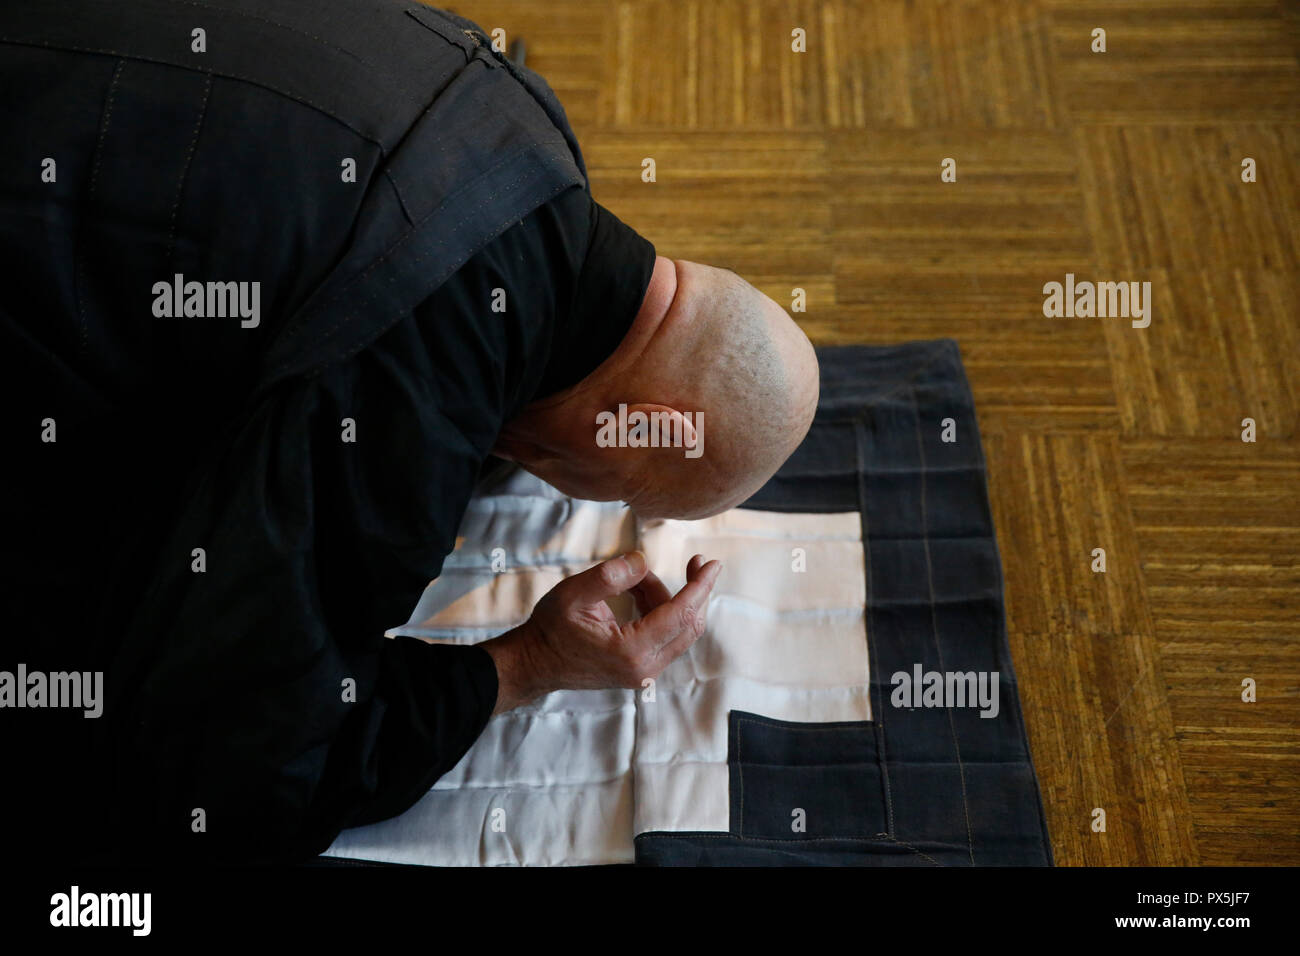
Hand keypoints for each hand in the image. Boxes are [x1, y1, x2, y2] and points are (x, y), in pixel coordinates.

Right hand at [482, 551, 721, 713]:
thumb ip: (610, 575)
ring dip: (670, 598)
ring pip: (678, 630)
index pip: (680, 615)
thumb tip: (643, 561)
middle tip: (697, 561)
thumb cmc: (550, 628)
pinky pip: (665, 636)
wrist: (535, 664)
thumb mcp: (574, 594)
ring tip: (637, 578)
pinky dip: (660, 610)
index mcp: (631, 650)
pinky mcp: (641, 670)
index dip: (700, 587)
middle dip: (697, 591)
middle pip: (689, 626)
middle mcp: (645, 668)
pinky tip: (639, 592)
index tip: (712, 563)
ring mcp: (645, 673)